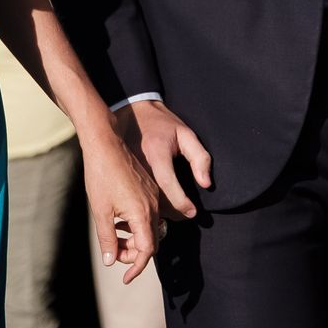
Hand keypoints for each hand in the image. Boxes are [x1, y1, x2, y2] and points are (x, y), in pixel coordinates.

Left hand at [81, 126, 163, 282]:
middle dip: (134, 253)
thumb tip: (110, 260)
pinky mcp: (149, 190)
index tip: (126, 278)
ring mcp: (153, 198)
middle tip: (114, 253)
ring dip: (135, 238)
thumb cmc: (101, 177)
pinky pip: (149, 215)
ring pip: (151, 228)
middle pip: (151, 241)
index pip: (147, 250)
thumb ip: (108, 238)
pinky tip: (119, 219)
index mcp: (142, 214)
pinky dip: (136, 224)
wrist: (107, 146)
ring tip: (114, 236)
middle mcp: (153, 207)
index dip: (137, 267)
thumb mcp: (101, 212)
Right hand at [115, 100, 214, 219]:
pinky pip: (135, 195)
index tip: (192, 212)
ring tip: (176, 214)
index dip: (180, 201)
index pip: (167, 182)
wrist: (132, 112)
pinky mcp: (122, 174)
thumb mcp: (186, 134)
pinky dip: (147, 204)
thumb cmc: (163, 124)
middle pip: (153, 196)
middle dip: (172, 212)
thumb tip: (205, 183)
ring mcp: (127, 170)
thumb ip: (199, 158)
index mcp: (155, 152)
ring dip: (159, 211)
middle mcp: (138, 164)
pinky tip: (159, 206)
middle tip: (187, 215)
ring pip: (142, 199)